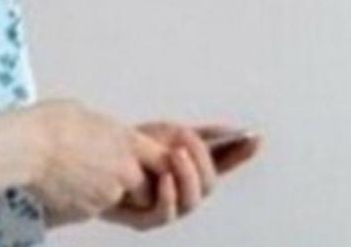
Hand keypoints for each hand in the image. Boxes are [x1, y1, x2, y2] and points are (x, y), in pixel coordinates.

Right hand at [24, 99, 170, 227]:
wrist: (26, 148)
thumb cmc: (49, 124)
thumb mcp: (86, 115)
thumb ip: (104, 132)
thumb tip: (100, 134)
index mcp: (128, 142)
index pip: (165, 160)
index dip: (159, 165)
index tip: (151, 165)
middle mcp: (124, 170)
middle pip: (147, 190)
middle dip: (137, 188)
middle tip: (111, 175)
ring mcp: (107, 194)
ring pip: (118, 201)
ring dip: (109, 195)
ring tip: (81, 177)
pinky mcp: (87, 211)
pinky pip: (94, 210)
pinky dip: (84, 202)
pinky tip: (65, 186)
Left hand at [98, 121, 260, 231]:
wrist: (95, 160)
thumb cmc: (132, 149)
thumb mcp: (167, 133)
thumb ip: (200, 135)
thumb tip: (233, 131)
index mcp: (193, 169)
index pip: (225, 163)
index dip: (242, 153)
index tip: (255, 137)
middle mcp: (185, 191)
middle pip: (209, 184)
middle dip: (202, 162)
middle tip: (187, 142)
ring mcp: (168, 206)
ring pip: (192, 200)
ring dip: (186, 176)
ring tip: (176, 155)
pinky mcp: (146, 219)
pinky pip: (165, 213)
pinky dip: (168, 195)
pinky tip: (164, 177)